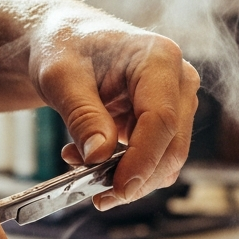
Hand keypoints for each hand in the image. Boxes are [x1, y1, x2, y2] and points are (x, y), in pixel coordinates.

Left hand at [30, 15, 200, 210]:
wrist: (67, 42)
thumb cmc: (65, 46)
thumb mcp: (60, 77)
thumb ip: (81, 115)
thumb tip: (98, 156)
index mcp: (159, 58)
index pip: (162, 119)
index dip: (142, 160)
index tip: (117, 189)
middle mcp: (179, 80)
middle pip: (172, 146)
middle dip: (137, 178)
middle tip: (98, 196)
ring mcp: (177, 102)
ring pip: (167, 159)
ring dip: (129, 176)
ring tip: (80, 166)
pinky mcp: (167, 122)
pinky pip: (155, 159)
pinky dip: (126, 170)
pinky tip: (91, 160)